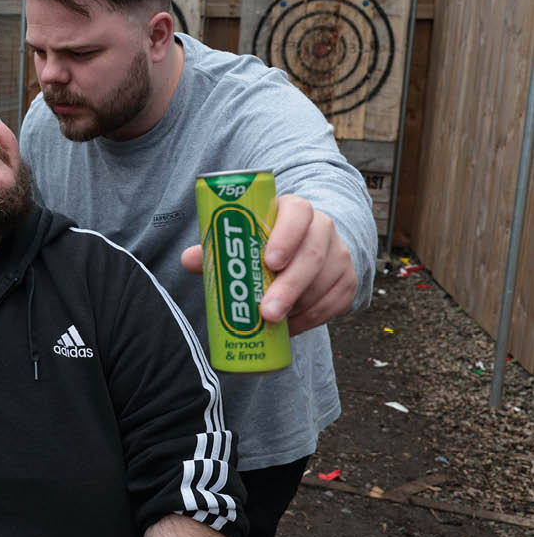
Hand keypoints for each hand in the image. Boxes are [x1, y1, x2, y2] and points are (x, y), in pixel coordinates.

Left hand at [180, 194, 355, 335]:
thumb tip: (188, 259)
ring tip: (273, 323)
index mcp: (295, 210)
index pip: (298, 213)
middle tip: (266, 312)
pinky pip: (335, 303)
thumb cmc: (265, 242)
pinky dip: (312, 318)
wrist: (305, 248)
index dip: (286, 236)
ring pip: (325, 282)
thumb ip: (217, 249)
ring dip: (299, 306)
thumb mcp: (243, 240)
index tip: (270, 262)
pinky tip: (291, 327)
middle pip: (313, 254)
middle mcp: (323, 227)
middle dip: (289, 286)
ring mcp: (339, 254)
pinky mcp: (347, 280)